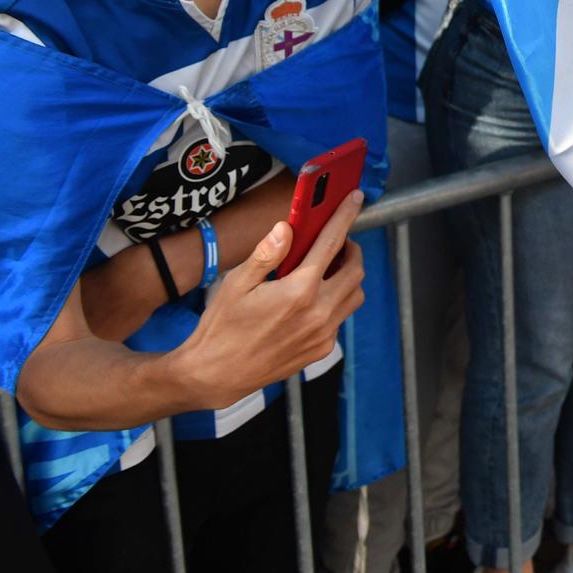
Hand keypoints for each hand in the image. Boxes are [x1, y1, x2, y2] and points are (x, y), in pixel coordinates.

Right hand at [170, 190, 366, 407]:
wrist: (216, 375)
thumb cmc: (222, 327)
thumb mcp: (236, 284)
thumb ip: (267, 254)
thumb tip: (286, 227)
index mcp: (299, 290)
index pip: (332, 243)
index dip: (345, 216)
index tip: (356, 198)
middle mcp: (319, 312)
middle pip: (355, 269)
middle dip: (351, 250)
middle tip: (334, 244)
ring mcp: (324, 333)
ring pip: (355, 295)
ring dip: (348, 277)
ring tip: (325, 270)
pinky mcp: (322, 348)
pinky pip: (341, 317)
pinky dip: (336, 302)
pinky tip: (312, 300)